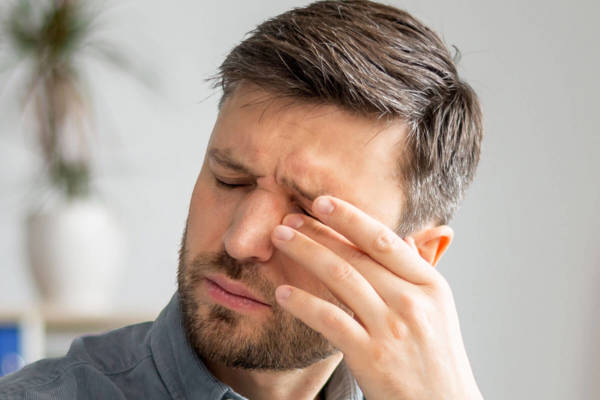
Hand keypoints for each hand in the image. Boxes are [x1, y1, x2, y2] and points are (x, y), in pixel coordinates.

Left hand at [271, 196, 482, 399]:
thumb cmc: (435, 358)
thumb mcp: (437, 311)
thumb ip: (414, 274)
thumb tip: (397, 239)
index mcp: (430, 285)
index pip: (384, 240)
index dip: (351, 217)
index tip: (322, 201)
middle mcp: (412, 301)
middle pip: (357, 255)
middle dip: (318, 231)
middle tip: (288, 218)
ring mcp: (391, 329)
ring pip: (340, 278)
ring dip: (305, 253)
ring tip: (280, 239)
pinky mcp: (370, 356)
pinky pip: (329, 319)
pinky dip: (303, 302)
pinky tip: (282, 292)